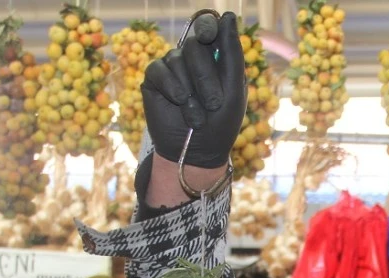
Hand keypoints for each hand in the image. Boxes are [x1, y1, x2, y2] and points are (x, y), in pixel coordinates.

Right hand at [141, 11, 245, 168]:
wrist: (198, 152)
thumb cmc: (221, 123)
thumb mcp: (234, 89)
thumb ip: (231, 53)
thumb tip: (226, 15)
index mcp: (215, 58)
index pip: (210, 29)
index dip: (208, 28)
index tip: (210, 37)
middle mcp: (192, 59)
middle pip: (194, 45)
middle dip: (205, 75)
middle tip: (214, 103)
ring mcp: (173, 68)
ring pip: (176, 59)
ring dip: (190, 89)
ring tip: (197, 115)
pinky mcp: (154, 80)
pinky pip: (158, 69)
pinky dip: (171, 86)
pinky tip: (179, 101)